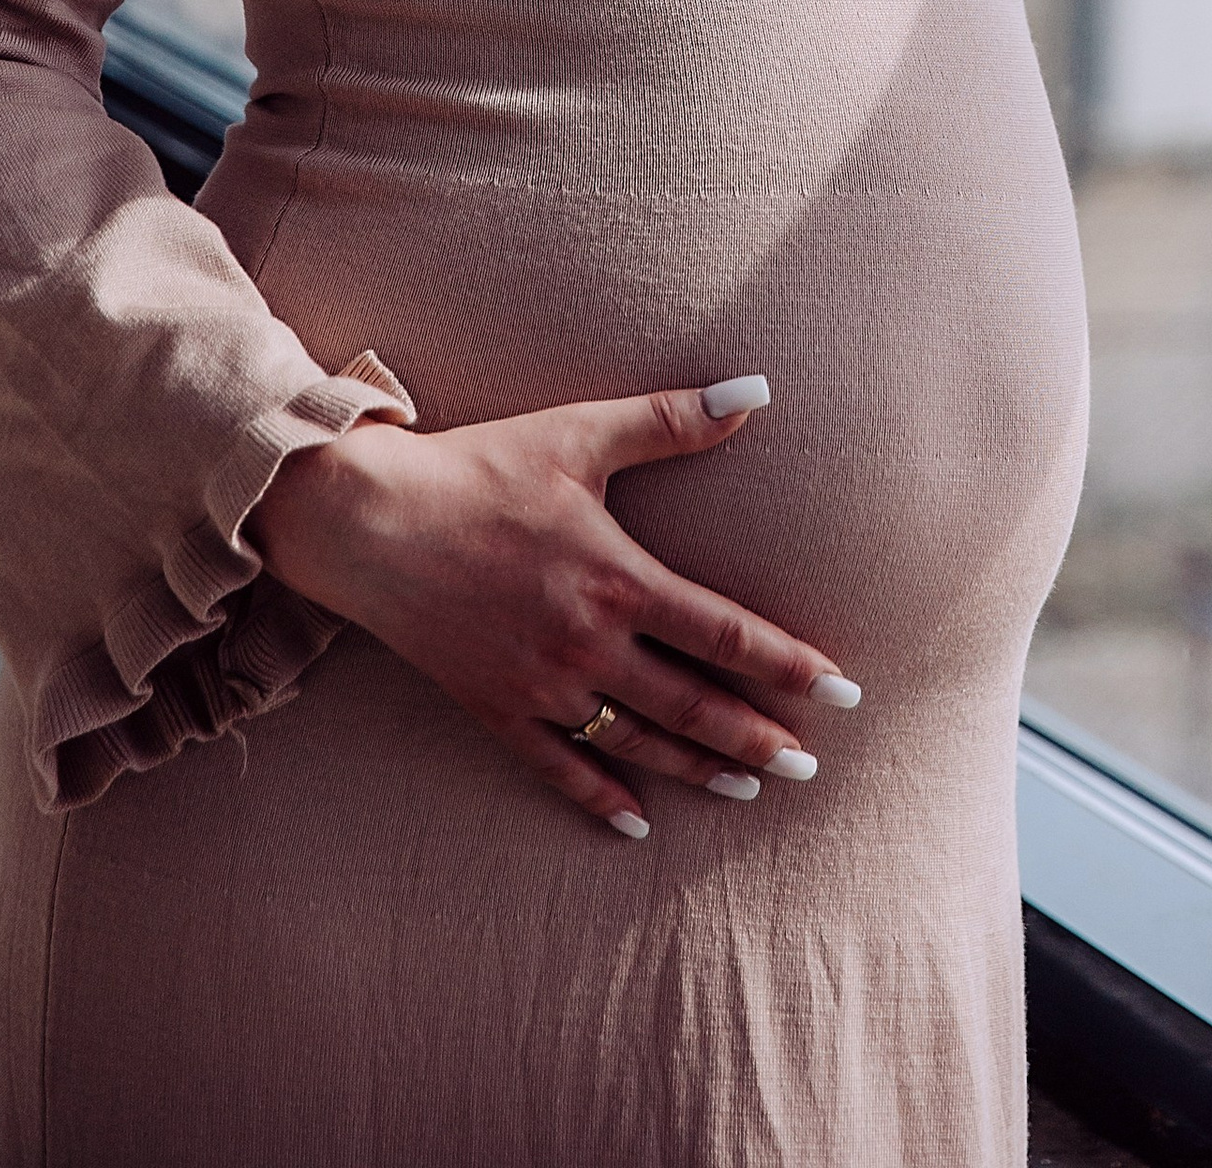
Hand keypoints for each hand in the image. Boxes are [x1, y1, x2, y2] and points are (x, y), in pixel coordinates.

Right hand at [252, 382, 859, 839]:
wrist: (371, 521)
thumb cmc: (481, 469)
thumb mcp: (579, 433)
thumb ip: (671, 419)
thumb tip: (756, 390)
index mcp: (617, 579)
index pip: (724, 632)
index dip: (787, 664)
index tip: (840, 691)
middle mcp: (587, 645)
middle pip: (692, 704)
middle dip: (757, 737)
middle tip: (810, 767)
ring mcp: (541, 686)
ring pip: (637, 742)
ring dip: (697, 769)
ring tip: (748, 789)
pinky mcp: (496, 710)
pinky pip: (559, 767)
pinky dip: (600, 796)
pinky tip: (636, 821)